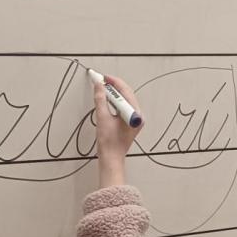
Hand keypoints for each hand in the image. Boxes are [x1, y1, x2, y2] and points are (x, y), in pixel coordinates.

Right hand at [93, 74, 142, 188]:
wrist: (111, 158)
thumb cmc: (109, 143)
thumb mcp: (102, 118)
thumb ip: (100, 99)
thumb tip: (99, 86)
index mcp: (135, 114)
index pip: (125, 92)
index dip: (113, 82)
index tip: (102, 77)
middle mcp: (137, 116)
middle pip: (126, 94)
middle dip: (113, 86)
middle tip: (100, 81)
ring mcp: (134, 119)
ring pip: (124, 100)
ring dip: (113, 94)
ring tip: (101, 88)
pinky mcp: (129, 122)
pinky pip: (122, 107)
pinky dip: (113, 101)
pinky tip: (105, 99)